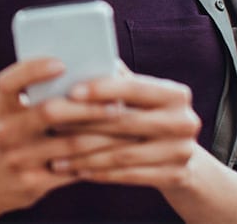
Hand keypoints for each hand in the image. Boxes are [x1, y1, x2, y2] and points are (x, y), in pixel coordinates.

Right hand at [0, 58, 127, 218]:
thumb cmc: (16, 135)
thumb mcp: (15, 112)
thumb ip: (39, 93)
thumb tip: (87, 70)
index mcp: (3, 107)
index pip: (10, 82)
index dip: (34, 70)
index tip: (62, 63)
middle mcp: (6, 132)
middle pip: (49, 111)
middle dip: (87, 106)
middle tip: (116, 101)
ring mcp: (19, 159)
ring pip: (70, 143)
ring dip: (103, 133)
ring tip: (126, 123)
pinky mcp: (34, 183)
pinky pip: (74, 169)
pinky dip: (98, 157)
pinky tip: (116, 148)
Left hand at [47, 67, 200, 195]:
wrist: (184, 158)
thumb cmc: (149, 116)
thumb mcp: (142, 97)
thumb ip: (118, 79)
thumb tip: (81, 58)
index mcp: (175, 94)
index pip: (133, 88)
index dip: (102, 89)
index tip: (71, 91)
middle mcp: (184, 121)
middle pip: (125, 122)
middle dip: (85, 123)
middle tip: (52, 123)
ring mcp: (182, 152)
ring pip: (123, 154)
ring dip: (85, 154)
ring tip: (56, 154)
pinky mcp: (175, 177)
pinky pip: (128, 176)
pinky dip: (99, 172)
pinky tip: (76, 170)